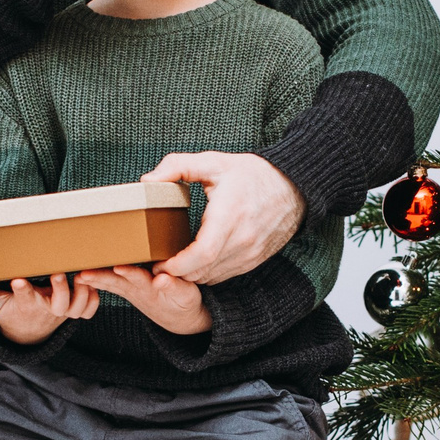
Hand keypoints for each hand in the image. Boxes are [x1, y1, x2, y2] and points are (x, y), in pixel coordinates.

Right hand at [0, 273, 98, 345]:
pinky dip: (93, 300)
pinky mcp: (73, 311)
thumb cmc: (9, 310)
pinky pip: (88, 311)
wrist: (28, 329)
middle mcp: (46, 307)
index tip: (18, 281)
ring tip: (79, 276)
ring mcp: (62, 310)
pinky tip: (90, 284)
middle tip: (57, 273)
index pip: (23, 297)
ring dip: (81, 293)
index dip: (22, 290)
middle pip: (57, 304)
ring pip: (77, 307)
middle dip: (59, 289)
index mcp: (26, 303)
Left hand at [81, 265, 210, 335]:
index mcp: (152, 288)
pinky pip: (110, 284)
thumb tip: (161, 278)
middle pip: (116, 282)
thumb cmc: (184, 301)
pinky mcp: (129, 289)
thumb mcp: (186, 295)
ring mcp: (132, 290)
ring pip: (110, 283)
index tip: (118, 268)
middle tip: (83, 275)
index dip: (129, 273)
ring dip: (94, 280)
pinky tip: (84, 276)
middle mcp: (138, 289)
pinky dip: (97, 281)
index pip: (139, 278)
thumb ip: (174, 286)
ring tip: (78, 276)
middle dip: (100, 278)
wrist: (180, 318)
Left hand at [145, 153, 306, 285]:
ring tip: (173, 262)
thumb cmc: (252, 174)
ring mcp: (250, 253)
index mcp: (230, 215)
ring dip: (190, 275)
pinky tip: (195, 260)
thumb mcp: (213, 161)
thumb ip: (176, 166)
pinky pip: (224, 275)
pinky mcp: (254, 260)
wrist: (293, 187)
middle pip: (203, 270)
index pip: (202, 253)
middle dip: (176, 273)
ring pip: (212, 277)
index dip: (177, 265)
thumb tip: (147, 182)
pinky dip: (206, 272)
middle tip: (157, 264)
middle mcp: (243, 240)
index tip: (159, 263)